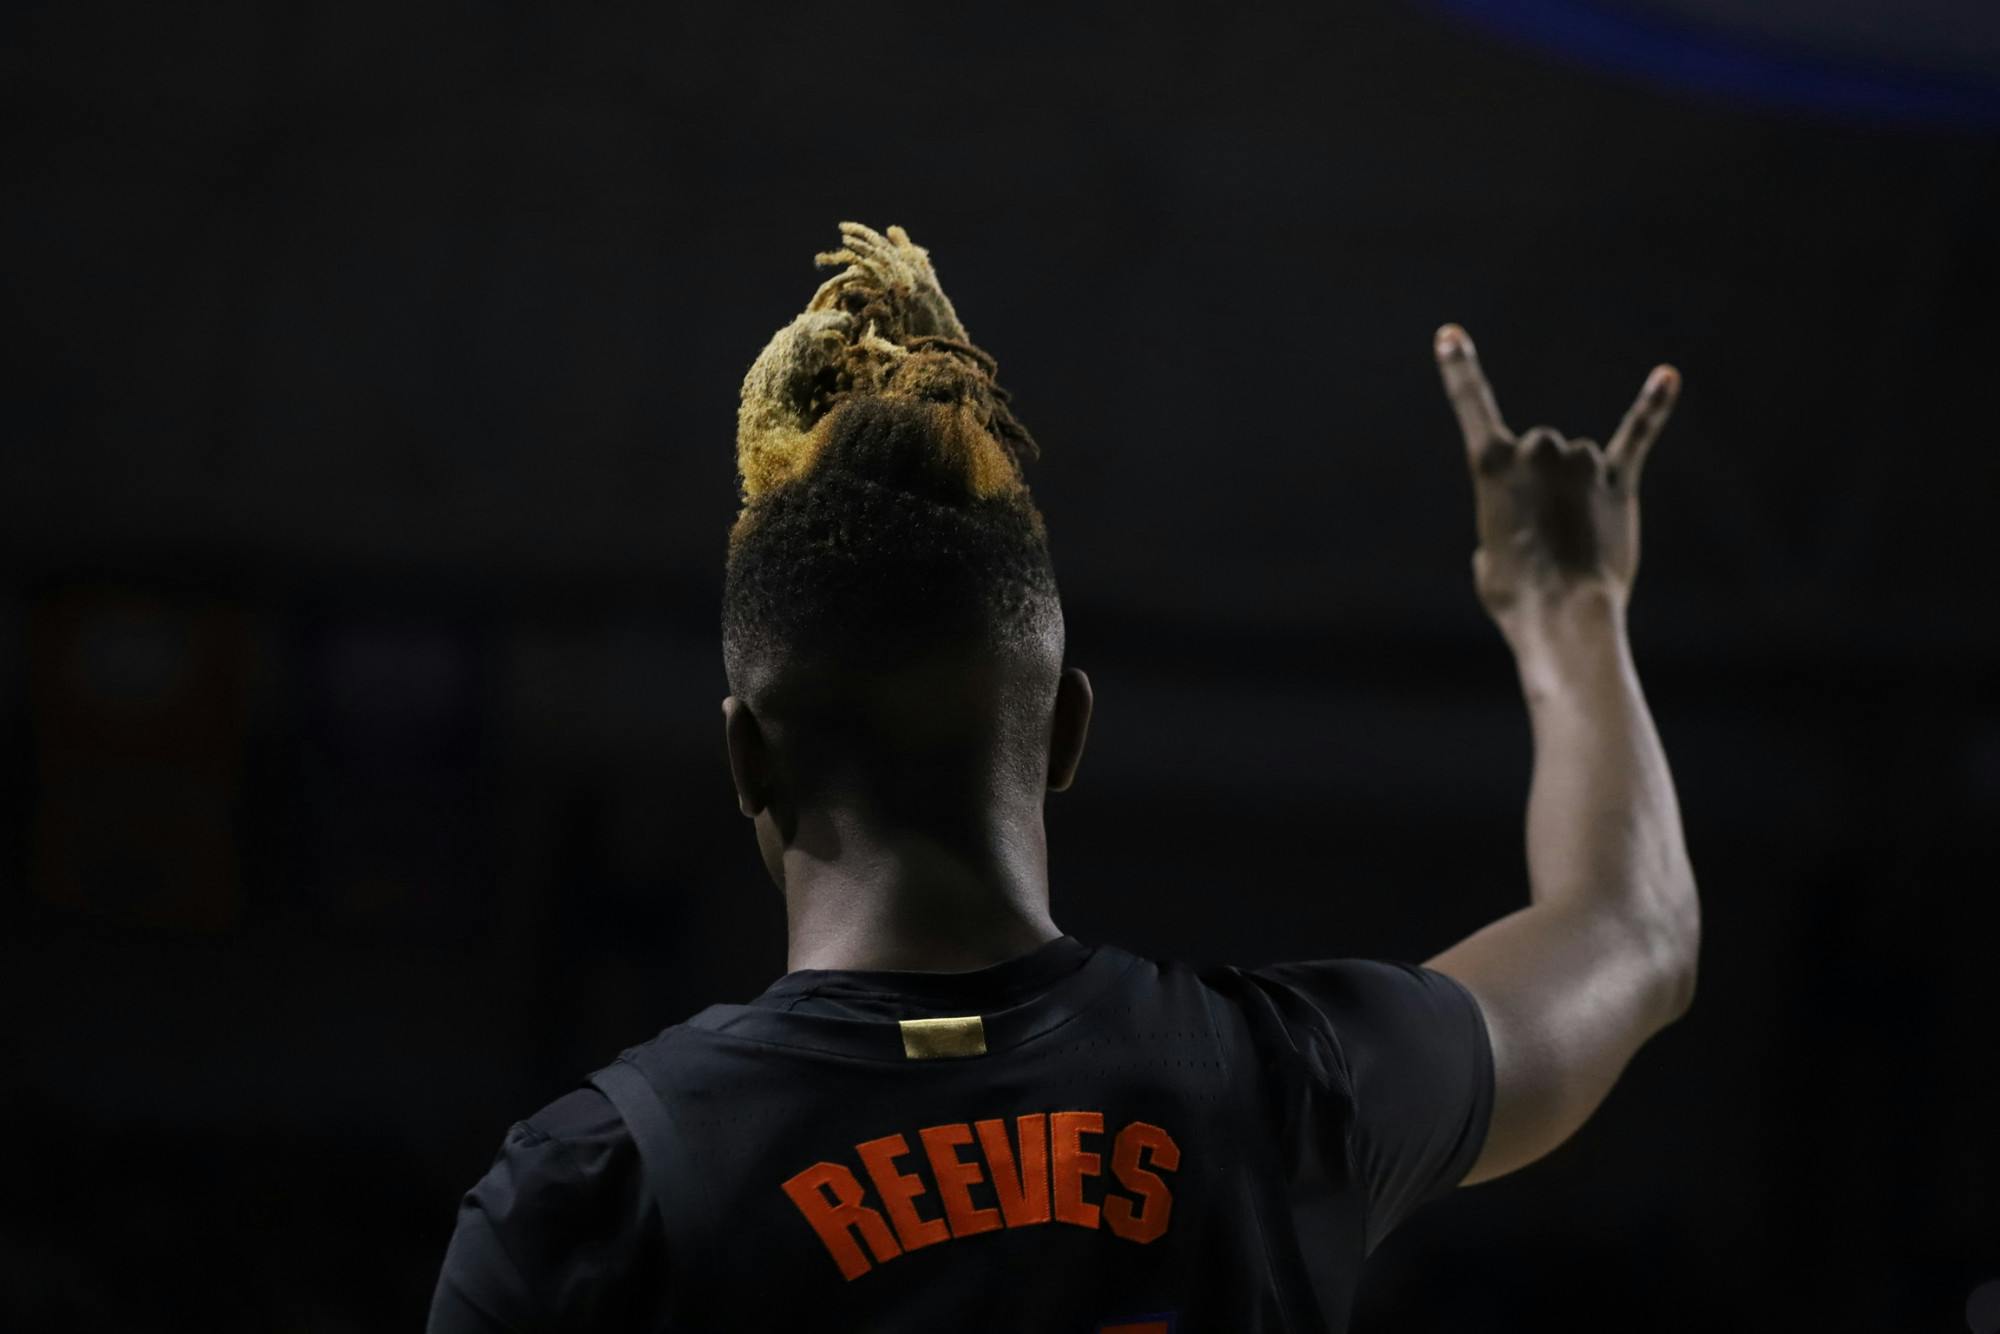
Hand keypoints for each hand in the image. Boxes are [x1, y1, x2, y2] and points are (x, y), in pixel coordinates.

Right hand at [1434, 324, 1678, 624]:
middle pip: (1540, 450)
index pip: (1469, 404)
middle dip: (1542, 487)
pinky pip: (1638, 435)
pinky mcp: (1619, 482)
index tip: (1450, 335)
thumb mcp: (1489, 553)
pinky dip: (1653, 407)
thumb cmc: (1516, 593)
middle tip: (1540, 535)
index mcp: (1490, 464)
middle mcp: (1537, 450)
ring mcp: (1581, 464)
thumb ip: (1508, 517)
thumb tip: (1538, 516)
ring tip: (1572, 539)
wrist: (1563, 614)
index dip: (1459, 367)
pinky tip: (1667, 377)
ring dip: (1576, 496)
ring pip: (1579, 464)